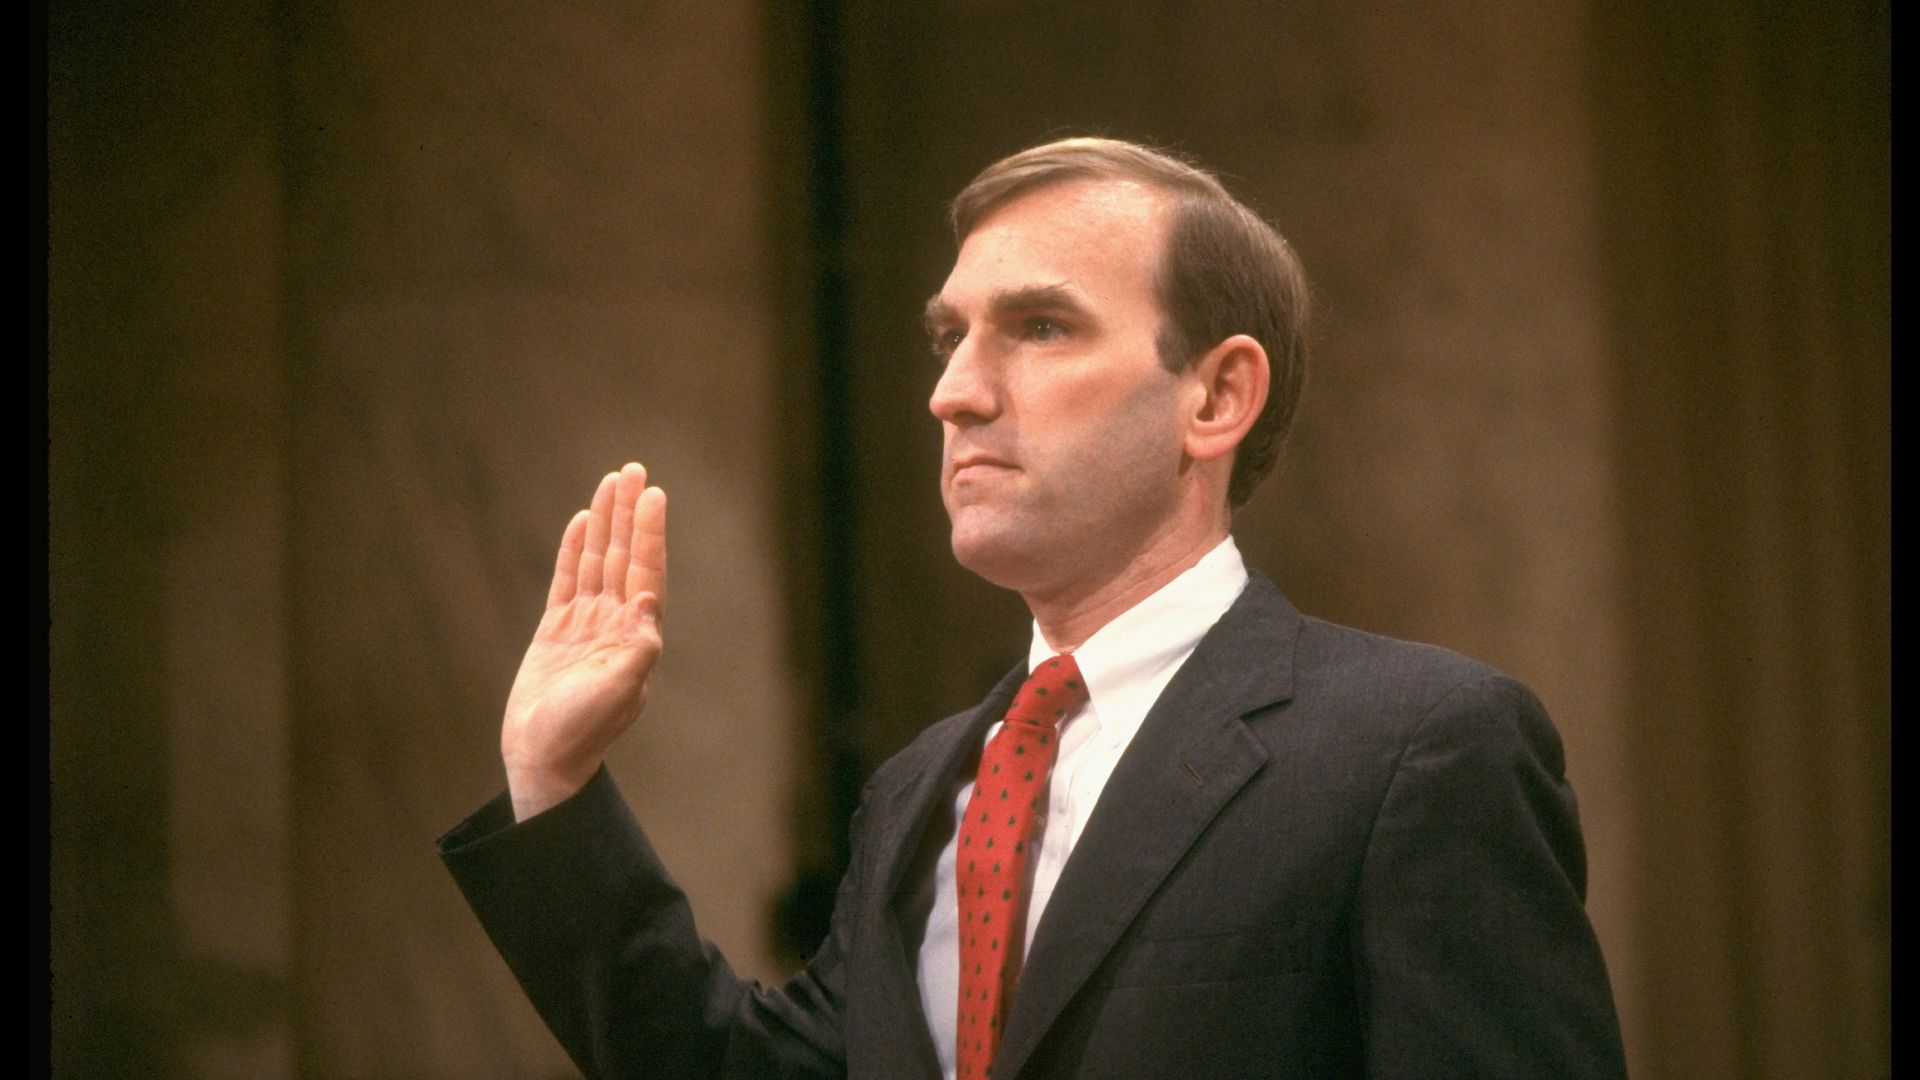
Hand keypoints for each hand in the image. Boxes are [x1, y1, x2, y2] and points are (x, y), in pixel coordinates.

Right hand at [502, 462, 666, 820]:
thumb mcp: (619, 692)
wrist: (544, 756)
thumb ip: (638, 649)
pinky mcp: (556, 631)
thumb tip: (650, 602)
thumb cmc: (582, 731)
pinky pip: (567, 580)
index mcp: (635, 635)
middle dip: (629, 513)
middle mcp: (615, 623)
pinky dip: (574, 550)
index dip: (649, 532)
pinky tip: (580, 522)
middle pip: (624, 555)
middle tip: (634, 469)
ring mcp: (585, 624)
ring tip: (610, 482)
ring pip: (597, 561)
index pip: (646, 570)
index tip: (654, 495)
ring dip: (605, 522)